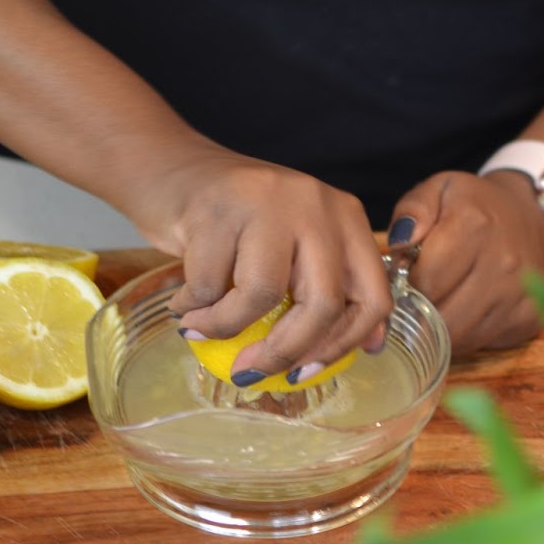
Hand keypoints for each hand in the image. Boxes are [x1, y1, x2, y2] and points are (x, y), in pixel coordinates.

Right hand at [136, 145, 391, 380]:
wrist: (172, 172)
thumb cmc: (239, 222)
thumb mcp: (295, 245)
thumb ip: (331, 286)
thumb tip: (370, 347)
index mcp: (346, 216)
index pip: (372, 296)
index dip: (343, 345)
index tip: (306, 371)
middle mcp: (314, 204)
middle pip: (323, 303)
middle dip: (285, 351)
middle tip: (250, 371)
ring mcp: (266, 201)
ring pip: (262, 295)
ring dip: (224, 327)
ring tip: (201, 329)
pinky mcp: (217, 209)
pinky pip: (210, 285)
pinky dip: (193, 308)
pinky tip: (184, 303)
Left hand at [386, 170, 543, 353]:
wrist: (528, 215)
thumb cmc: (474, 205)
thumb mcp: (439, 190)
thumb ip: (414, 209)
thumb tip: (400, 243)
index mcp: (476, 225)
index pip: (425, 280)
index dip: (404, 283)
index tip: (404, 275)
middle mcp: (504, 263)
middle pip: (441, 314)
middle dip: (418, 310)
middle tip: (414, 295)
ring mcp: (520, 294)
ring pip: (460, 335)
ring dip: (438, 328)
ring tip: (436, 302)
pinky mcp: (529, 318)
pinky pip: (481, 342)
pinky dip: (463, 334)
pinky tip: (462, 310)